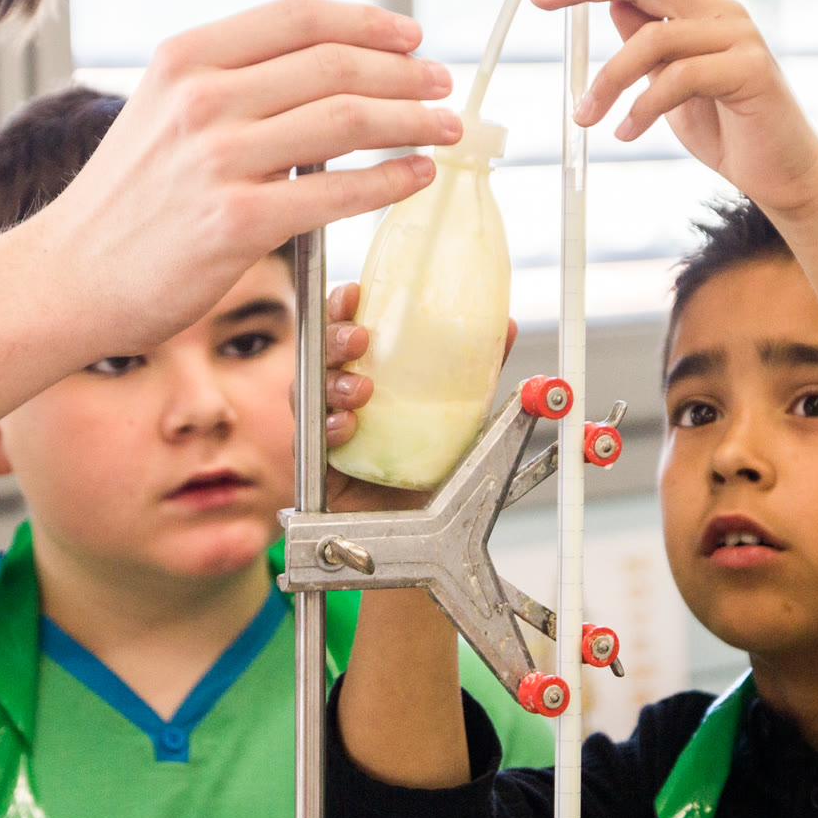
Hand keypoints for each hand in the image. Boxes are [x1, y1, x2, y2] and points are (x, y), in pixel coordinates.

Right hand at [38, 0, 458, 356]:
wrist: (67, 278)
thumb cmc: (125, 204)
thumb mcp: (161, 113)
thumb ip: (230, 85)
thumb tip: (326, 72)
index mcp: (185, 59)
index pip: (298, 17)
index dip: (368, 21)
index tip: (410, 36)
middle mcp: (202, 99)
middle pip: (335, 65)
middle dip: (406, 73)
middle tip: (442, 86)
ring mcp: (219, 160)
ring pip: (347, 121)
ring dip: (413, 121)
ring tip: (446, 128)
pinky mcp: (237, 223)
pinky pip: (339, 193)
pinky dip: (391, 180)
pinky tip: (416, 177)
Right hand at [321, 282, 514, 514]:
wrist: (423, 524)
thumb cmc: (432, 462)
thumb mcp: (462, 409)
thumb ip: (479, 370)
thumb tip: (510, 326)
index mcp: (366, 370)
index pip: (343, 327)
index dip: (342, 306)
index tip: (355, 293)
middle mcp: (338, 393)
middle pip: (317, 352)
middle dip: (333, 338)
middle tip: (359, 339)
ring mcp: (324, 426)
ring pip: (307, 391)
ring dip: (331, 383)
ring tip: (360, 390)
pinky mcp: (319, 464)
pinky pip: (310, 440)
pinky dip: (330, 429)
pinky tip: (347, 427)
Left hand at [529, 0, 817, 218]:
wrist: (779, 172)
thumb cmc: (725, 127)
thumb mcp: (669, 83)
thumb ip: (646, 43)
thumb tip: (611, 5)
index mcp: (699, 7)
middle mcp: (720, 11)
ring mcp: (739, 37)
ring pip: (654, 39)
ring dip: (608, 81)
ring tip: (585, 117)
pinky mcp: (750, 70)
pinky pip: (679, 78)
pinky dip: (643, 108)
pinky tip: (627, 132)